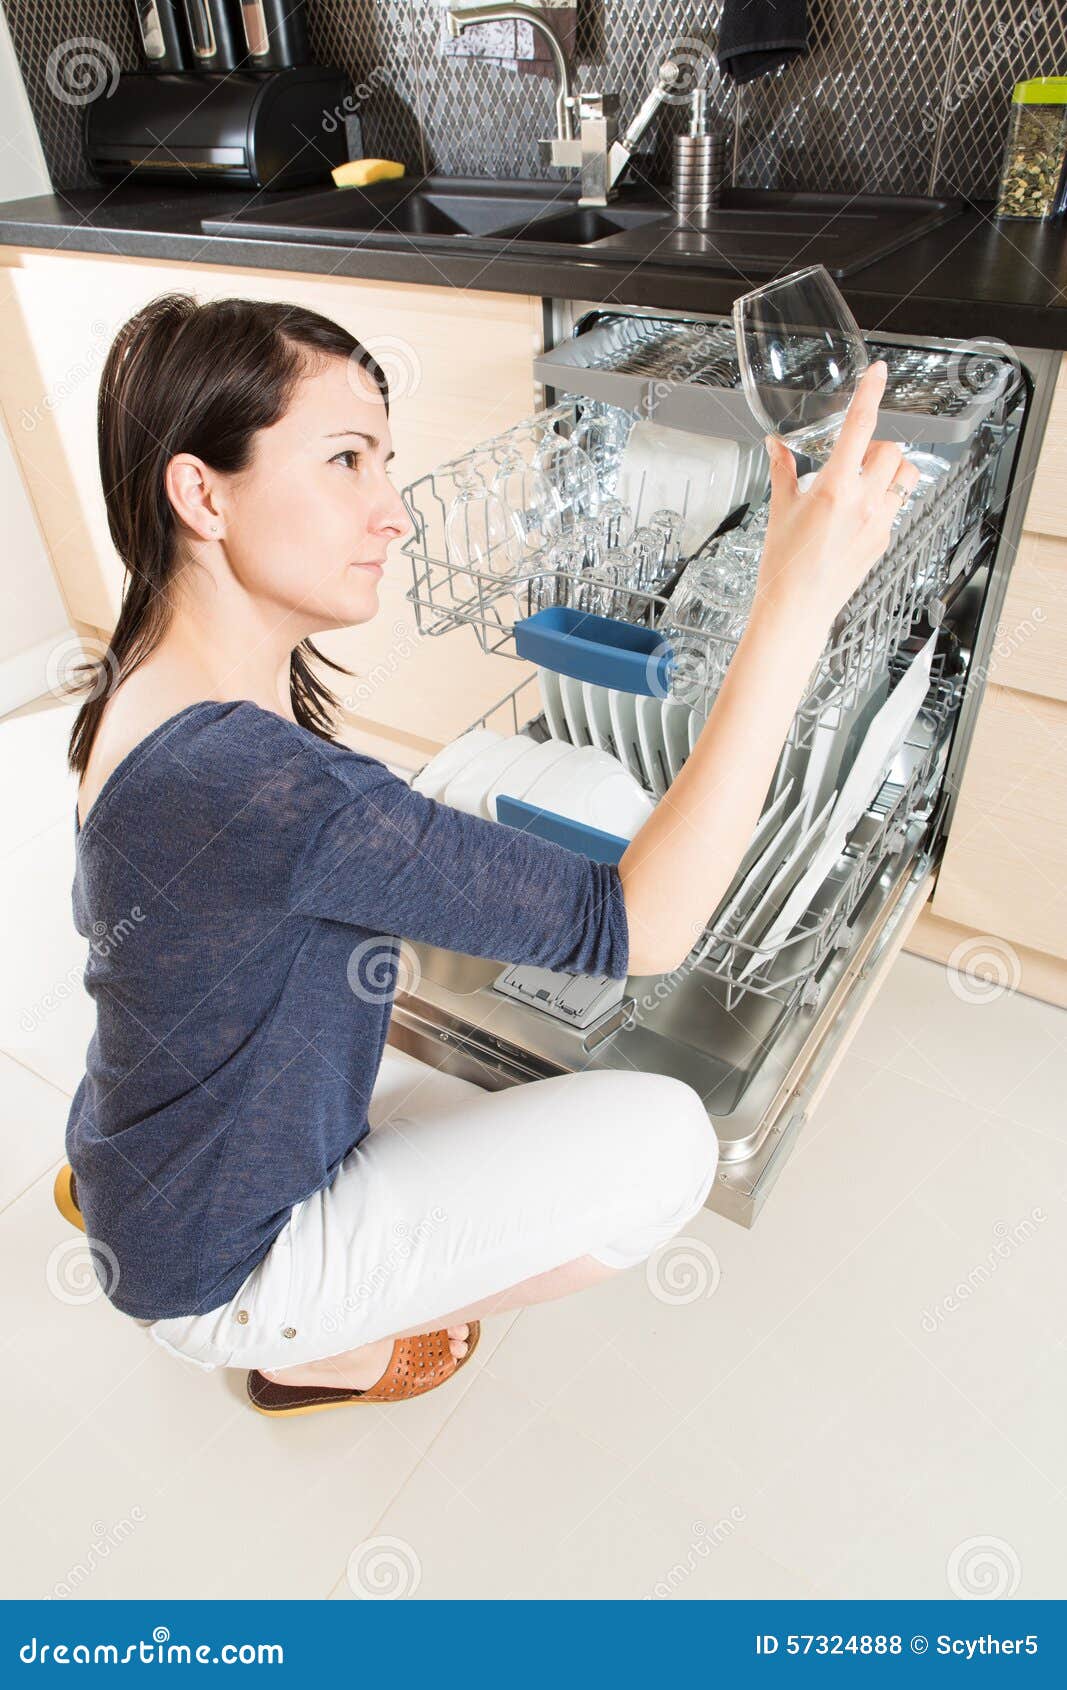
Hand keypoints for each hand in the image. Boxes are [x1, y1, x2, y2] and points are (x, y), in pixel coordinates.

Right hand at [752, 361, 920, 634]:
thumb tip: (777, 445)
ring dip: (889, 470)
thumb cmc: (784, 566)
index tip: (878, 371)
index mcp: (834, 488)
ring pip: (904, 477)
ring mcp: (878, 522)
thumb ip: (783, 470)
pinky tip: (859, 513)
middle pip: (891, 449)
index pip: (859, 426)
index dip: (871, 392)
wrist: (796, 610)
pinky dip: (883, 499)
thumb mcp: (779, 510)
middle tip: (855, 457)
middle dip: (876, 446)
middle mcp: (863, 502)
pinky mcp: (884, 541)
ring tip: (866, 481)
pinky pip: (896, 506)